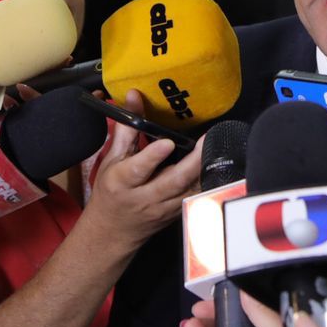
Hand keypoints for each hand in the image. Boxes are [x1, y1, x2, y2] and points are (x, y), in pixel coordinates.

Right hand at [80, 91, 201, 250]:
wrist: (112, 230)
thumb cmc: (111, 191)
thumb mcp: (111, 160)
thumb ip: (126, 129)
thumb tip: (134, 96)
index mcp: (122, 182)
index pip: (138, 169)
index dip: (152, 157)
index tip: (167, 142)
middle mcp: (144, 197)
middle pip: (172, 181)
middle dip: (191, 162)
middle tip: (206, 140)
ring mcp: (162, 208)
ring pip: (188, 190)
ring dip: (203, 171)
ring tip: (215, 149)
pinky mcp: (176, 214)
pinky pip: (195, 197)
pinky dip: (206, 182)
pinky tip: (214, 167)